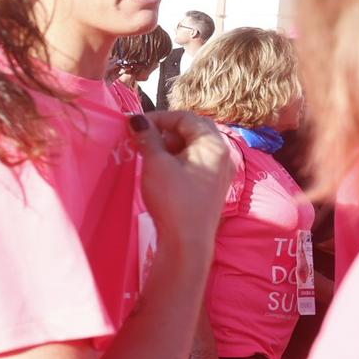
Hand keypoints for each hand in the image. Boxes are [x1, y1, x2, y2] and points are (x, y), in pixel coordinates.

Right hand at [127, 111, 232, 252]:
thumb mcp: (156, 164)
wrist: (187, 241)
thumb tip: (136, 120)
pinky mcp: (213, 185)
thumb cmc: (173, 198)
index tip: (136, 125)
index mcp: (213, 143)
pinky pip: (196, 161)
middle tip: (142, 138)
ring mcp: (220, 171)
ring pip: (194, 146)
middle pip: (193, 129)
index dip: (158, 117)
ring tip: (148, 154)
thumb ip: (147, 138)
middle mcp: (222, 153)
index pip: (185, 117)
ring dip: (170, 144)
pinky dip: (178, 158)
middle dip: (166, 130)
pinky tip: (161, 169)